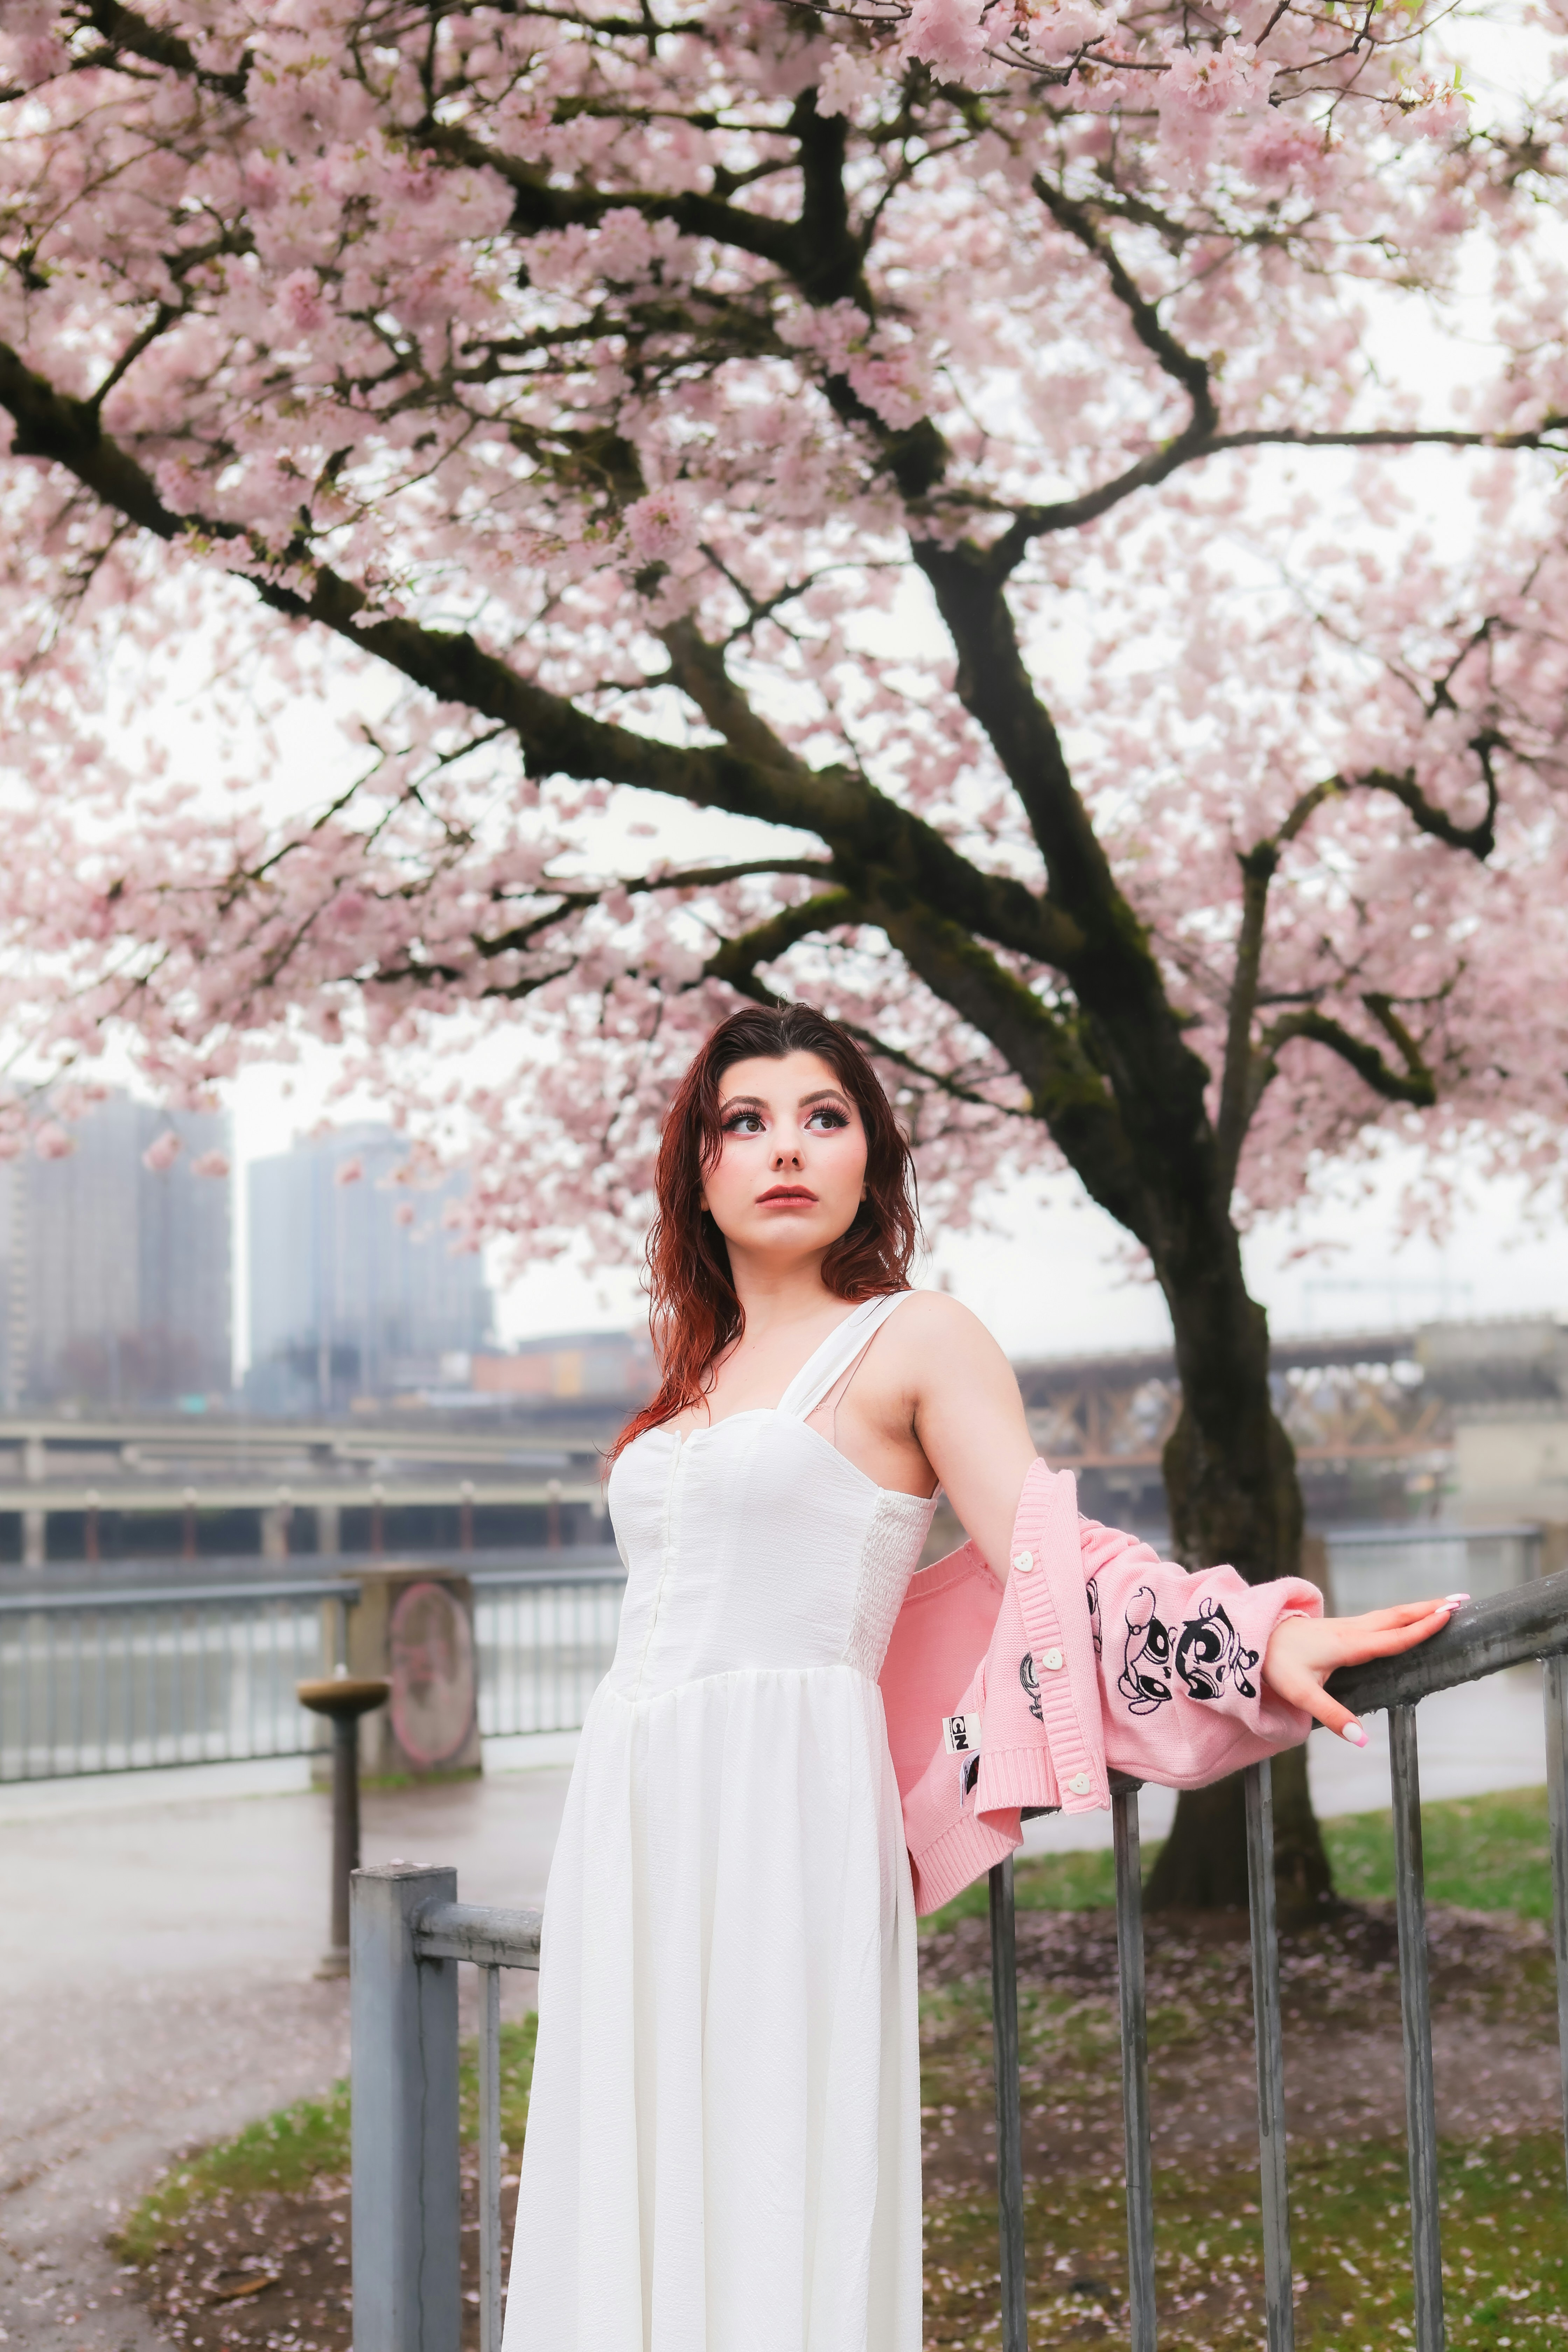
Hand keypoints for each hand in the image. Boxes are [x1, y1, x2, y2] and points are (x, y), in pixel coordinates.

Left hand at [1261, 1596, 1466, 1744]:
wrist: (1253, 1637)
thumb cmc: (1277, 1665)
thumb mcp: (1301, 1694)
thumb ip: (1333, 1716)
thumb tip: (1362, 1740)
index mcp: (1348, 1646)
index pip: (1393, 1637)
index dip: (1422, 1628)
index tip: (1448, 1615)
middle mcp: (1352, 1631)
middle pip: (1397, 1617)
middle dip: (1430, 1608)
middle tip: (1462, 1599)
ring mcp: (1347, 1625)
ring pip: (1389, 1614)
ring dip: (1418, 1608)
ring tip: (1445, 1603)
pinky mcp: (1341, 1627)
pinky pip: (1379, 1618)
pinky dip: (1401, 1614)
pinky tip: (1409, 1616)